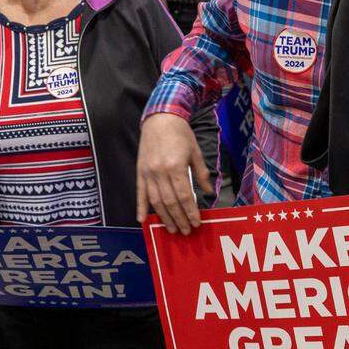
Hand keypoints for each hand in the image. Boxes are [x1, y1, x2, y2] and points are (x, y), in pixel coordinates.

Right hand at [137, 113, 211, 232]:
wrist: (160, 118)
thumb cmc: (181, 134)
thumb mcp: (196, 152)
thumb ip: (201, 173)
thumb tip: (209, 192)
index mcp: (176, 167)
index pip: (184, 195)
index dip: (190, 211)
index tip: (197, 222)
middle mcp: (160, 172)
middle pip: (170, 202)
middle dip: (179, 219)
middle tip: (186, 231)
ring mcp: (148, 173)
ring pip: (155, 201)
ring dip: (163, 217)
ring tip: (171, 229)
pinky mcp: (140, 172)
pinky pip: (140, 193)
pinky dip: (140, 207)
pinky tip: (142, 220)